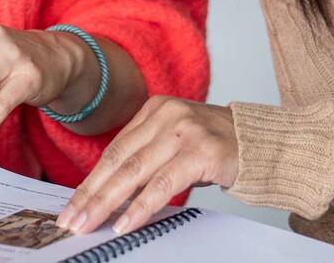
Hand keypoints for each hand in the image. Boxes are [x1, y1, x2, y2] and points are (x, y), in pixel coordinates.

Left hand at [57, 97, 237, 235]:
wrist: (262, 143)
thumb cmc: (215, 147)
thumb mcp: (175, 142)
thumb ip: (146, 157)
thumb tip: (109, 194)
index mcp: (155, 109)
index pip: (114, 150)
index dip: (91, 180)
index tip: (73, 204)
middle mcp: (167, 114)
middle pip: (119, 160)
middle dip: (91, 194)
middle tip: (71, 220)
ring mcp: (184, 131)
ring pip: (134, 172)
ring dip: (107, 202)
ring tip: (89, 224)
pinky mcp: (201, 152)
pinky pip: (163, 184)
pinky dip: (140, 207)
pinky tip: (125, 223)